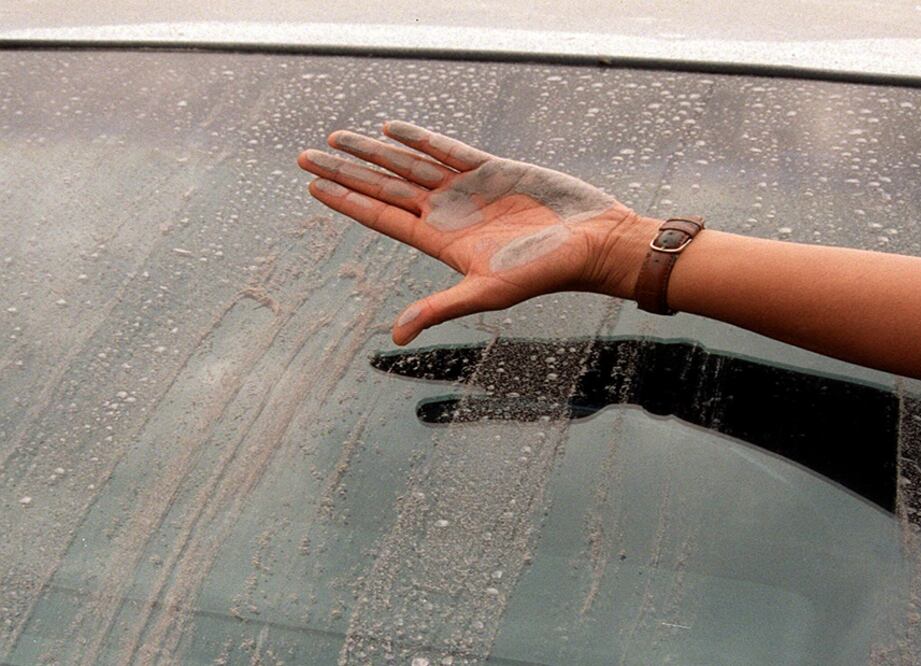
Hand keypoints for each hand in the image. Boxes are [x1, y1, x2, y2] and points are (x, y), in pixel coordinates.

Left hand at [297, 122, 655, 343]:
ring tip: (338, 138)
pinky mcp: (493, 169)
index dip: (346, 201)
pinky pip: (448, 149)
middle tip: (305, 156)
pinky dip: (420, 139)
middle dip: (345, 171)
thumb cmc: (544, 273)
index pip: (382, 217)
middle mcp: (448, 214)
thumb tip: (396, 336)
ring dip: (373, 151)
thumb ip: (440, 308)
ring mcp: (468, 190)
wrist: (591, 242)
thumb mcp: (487, 293)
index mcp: (441, 242)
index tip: (313, 186)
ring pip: (409, 165)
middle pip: (385, 188)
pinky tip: (392, 131)